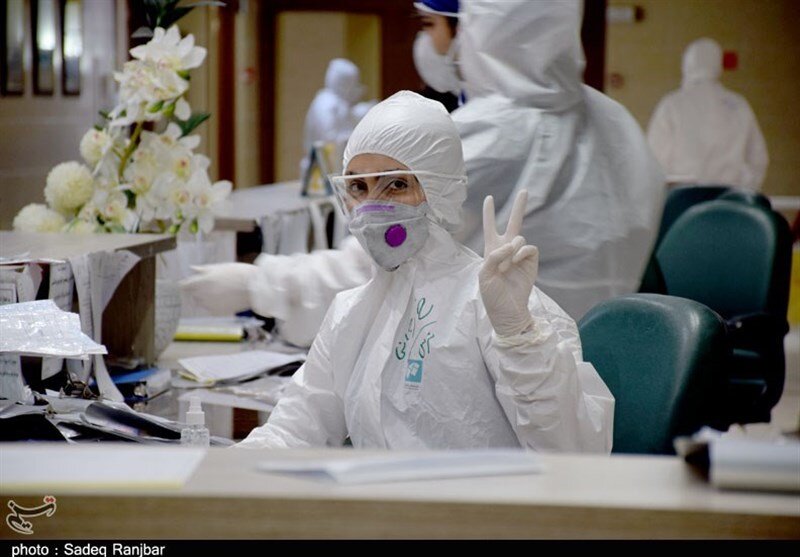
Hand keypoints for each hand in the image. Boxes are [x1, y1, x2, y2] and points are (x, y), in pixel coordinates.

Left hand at [179, 263, 256, 314]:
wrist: (255, 287)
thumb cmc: (238, 273)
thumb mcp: (220, 267)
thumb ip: (203, 270)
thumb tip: (191, 269)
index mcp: (202, 281)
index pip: (184, 285)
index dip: (184, 284)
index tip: (186, 284)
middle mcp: (203, 295)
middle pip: (192, 294)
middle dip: (198, 290)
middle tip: (213, 285)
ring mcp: (209, 305)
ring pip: (201, 302)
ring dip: (206, 298)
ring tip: (222, 291)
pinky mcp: (217, 313)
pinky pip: (210, 309)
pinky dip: (215, 305)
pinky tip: (226, 298)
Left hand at [479, 190, 538, 336]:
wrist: (508, 311)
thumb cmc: (492, 295)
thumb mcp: (485, 274)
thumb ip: (494, 256)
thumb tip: (511, 245)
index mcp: (491, 251)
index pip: (490, 228)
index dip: (489, 214)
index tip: (489, 198)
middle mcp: (507, 250)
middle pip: (514, 223)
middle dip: (519, 207)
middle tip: (525, 190)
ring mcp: (520, 256)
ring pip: (518, 238)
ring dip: (510, 249)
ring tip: (505, 267)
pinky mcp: (531, 262)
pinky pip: (528, 248)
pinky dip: (521, 253)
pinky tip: (515, 262)